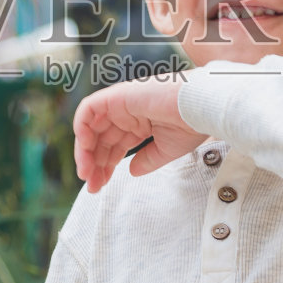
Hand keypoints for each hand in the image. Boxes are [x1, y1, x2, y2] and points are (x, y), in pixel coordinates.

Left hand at [73, 76, 207, 192]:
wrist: (201, 108)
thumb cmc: (191, 124)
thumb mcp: (166, 149)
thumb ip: (147, 160)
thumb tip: (132, 172)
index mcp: (139, 122)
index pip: (113, 146)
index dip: (105, 167)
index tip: (100, 186)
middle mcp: (126, 112)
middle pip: (100, 140)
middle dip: (93, 164)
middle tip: (92, 186)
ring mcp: (120, 103)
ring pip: (90, 127)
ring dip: (85, 152)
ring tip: (87, 175)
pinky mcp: (116, 96)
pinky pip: (88, 110)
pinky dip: (81, 129)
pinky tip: (86, 152)